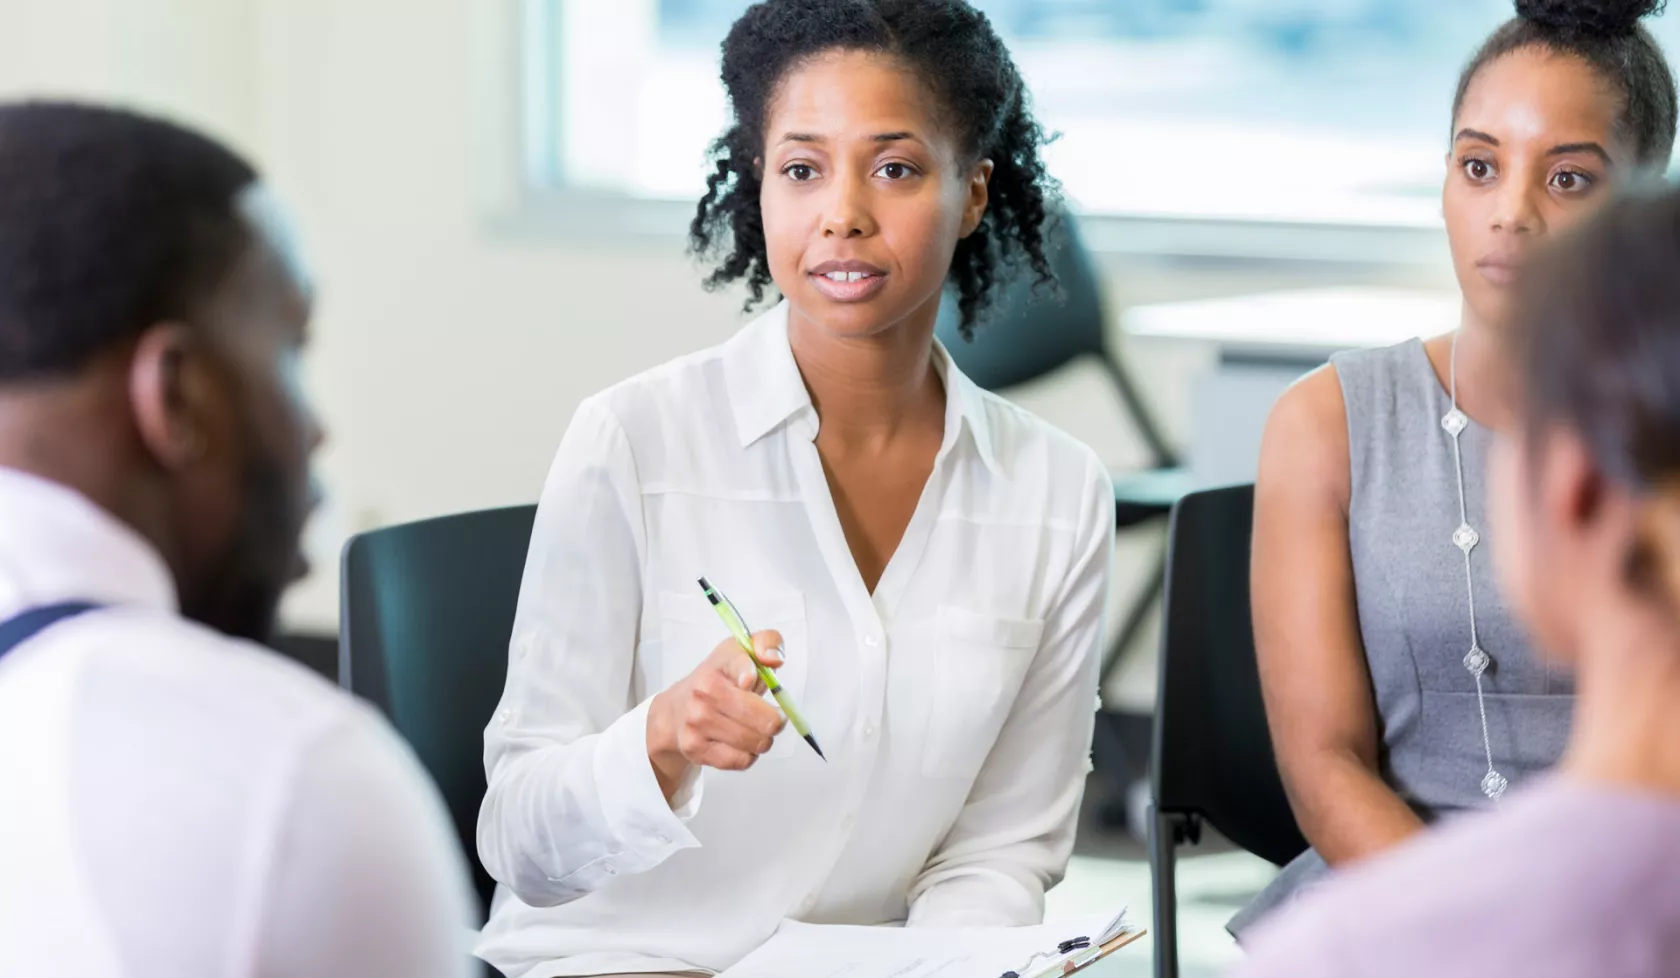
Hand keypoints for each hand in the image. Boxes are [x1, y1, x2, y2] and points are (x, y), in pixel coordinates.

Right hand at [647, 630, 785, 801]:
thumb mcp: (742, 651)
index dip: (751, 674)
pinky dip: (748, 755)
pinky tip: (740, 743)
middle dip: (775, 721)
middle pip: (764, 719)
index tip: (750, 681)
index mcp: (721, 663)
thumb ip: (768, 643)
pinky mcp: (696, 749)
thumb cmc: (720, 679)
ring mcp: (698, 722)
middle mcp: (705, 691)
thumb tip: (774, 659)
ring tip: (753, 729)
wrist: (676, 710)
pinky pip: (742, 761)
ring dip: (763, 739)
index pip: (739, 664)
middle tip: (770, 717)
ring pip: (757, 743)